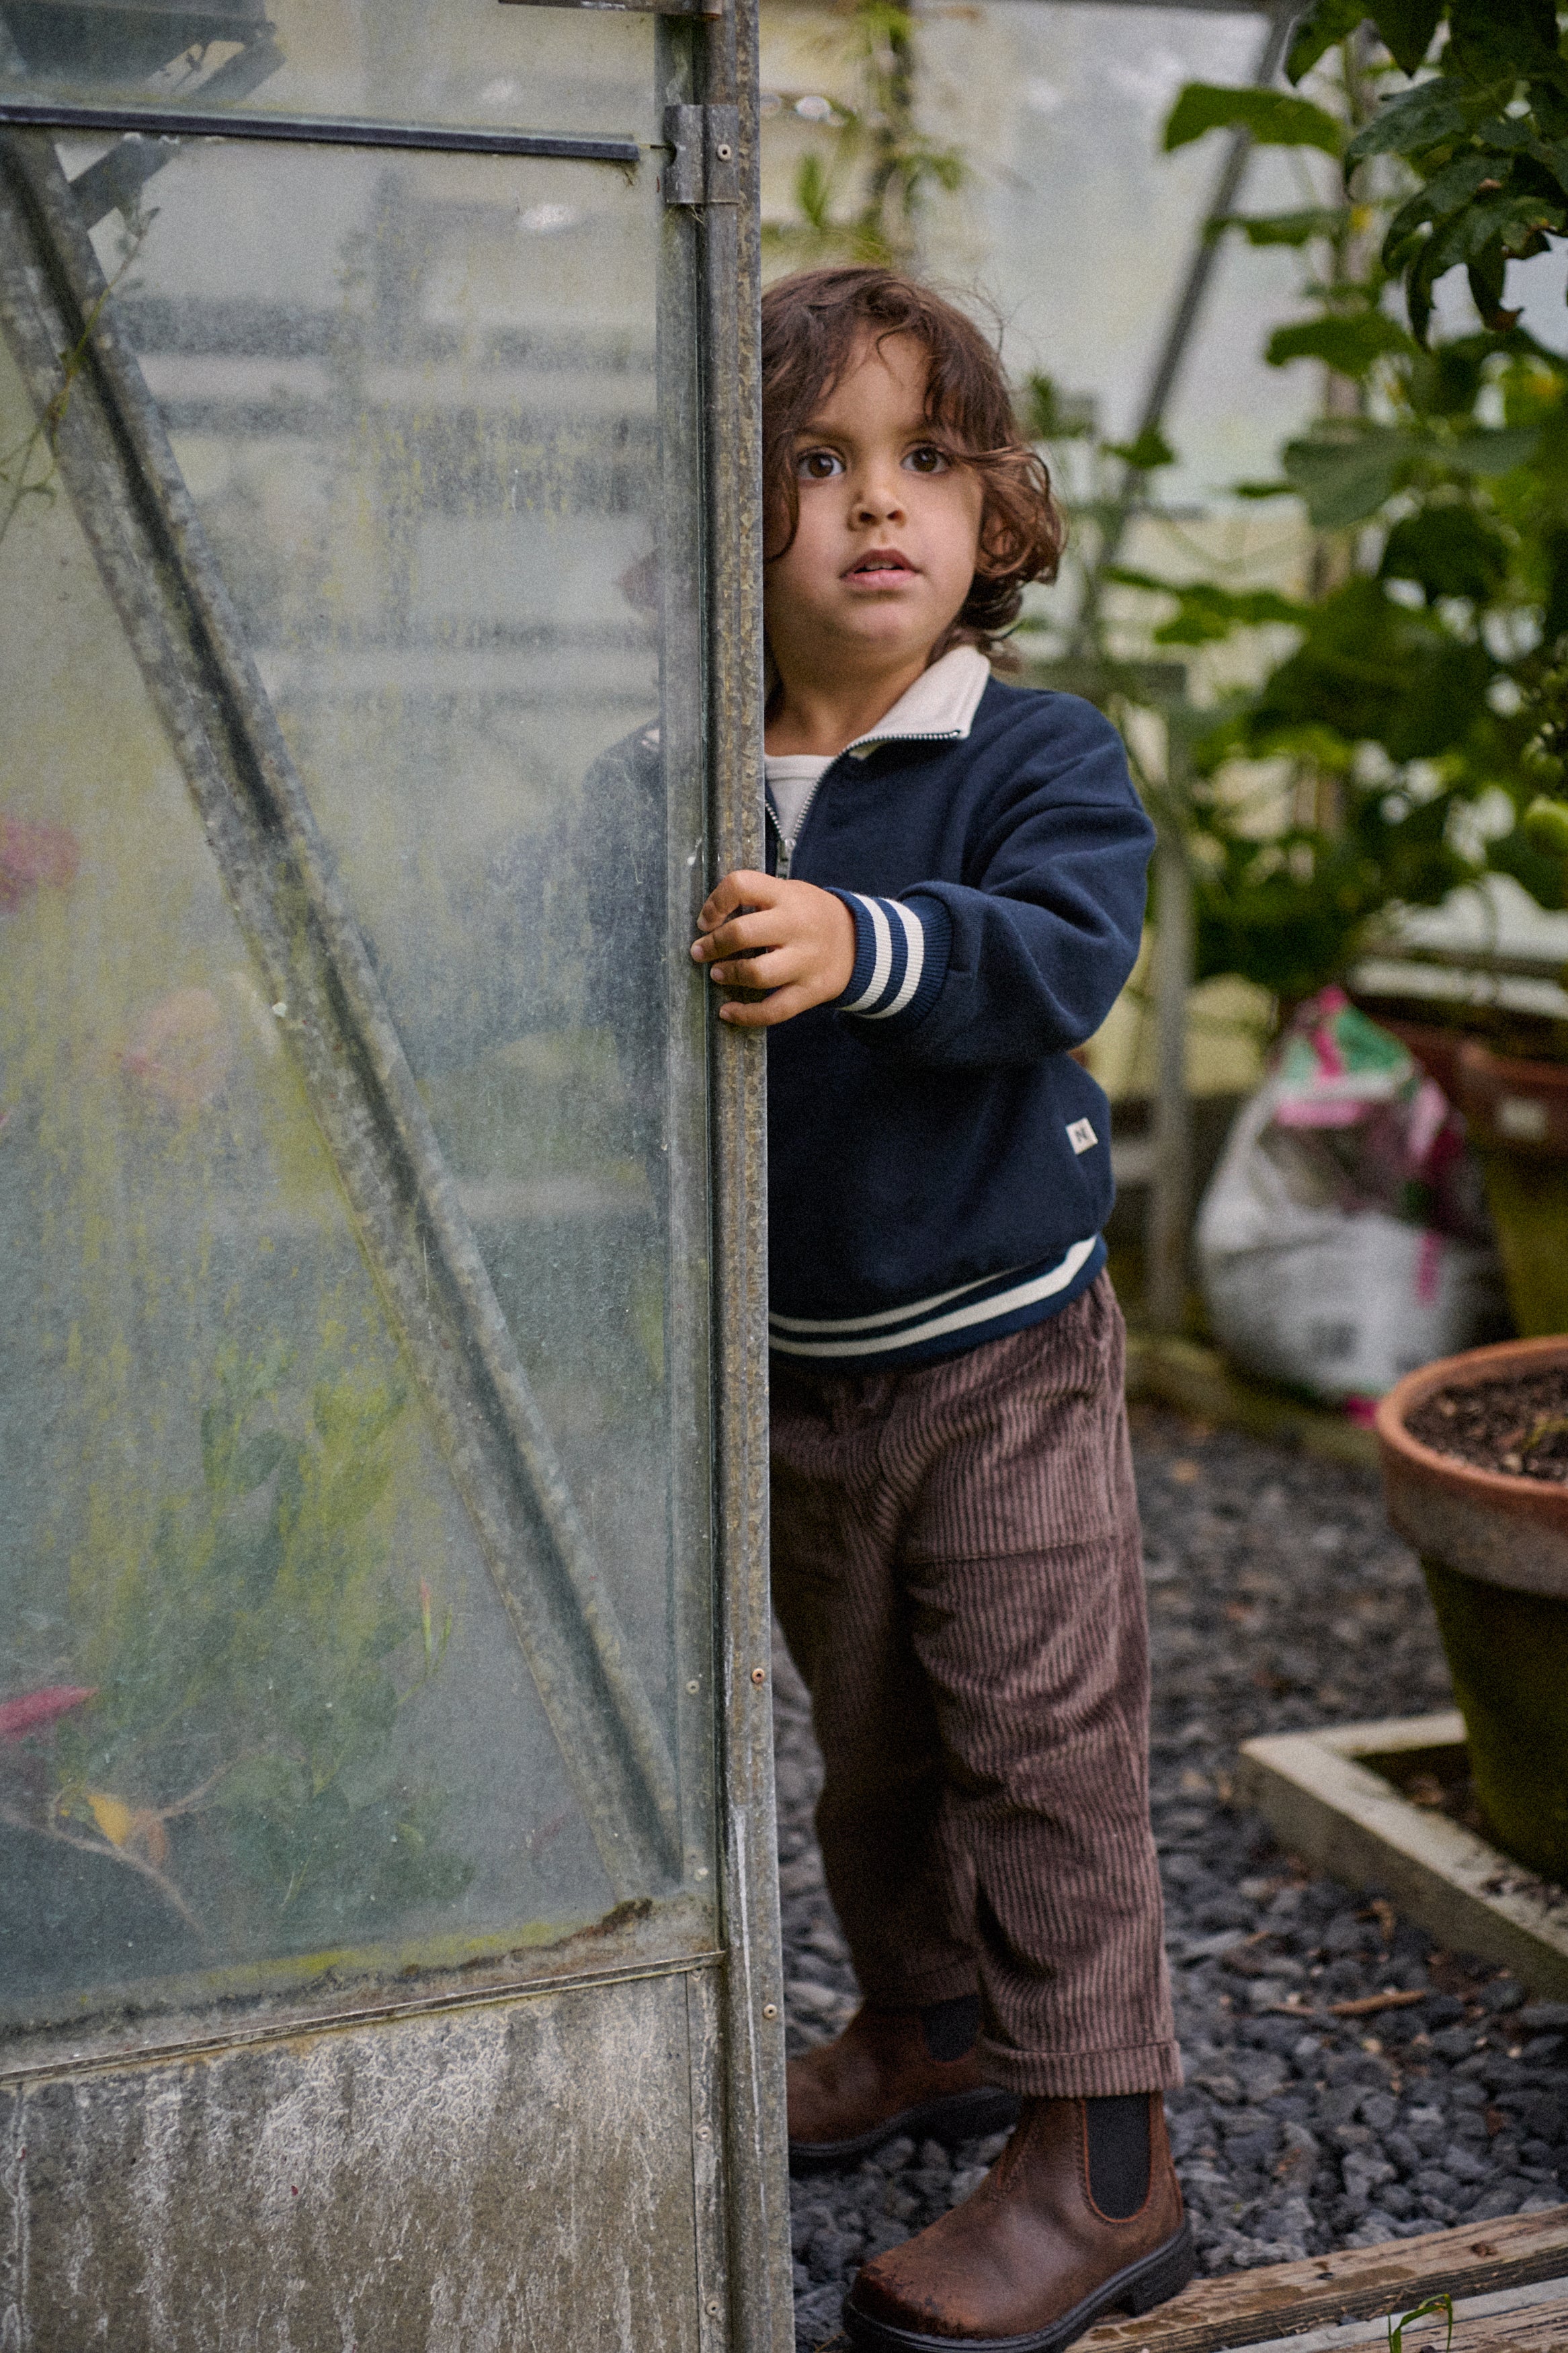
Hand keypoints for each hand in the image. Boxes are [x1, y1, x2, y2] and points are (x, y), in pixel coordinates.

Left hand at [691, 868, 855, 1027]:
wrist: (859, 943)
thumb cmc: (811, 916)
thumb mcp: (790, 893)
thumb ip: (757, 900)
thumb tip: (710, 921)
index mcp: (787, 896)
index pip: (741, 886)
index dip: (715, 903)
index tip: (706, 920)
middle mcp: (797, 926)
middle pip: (743, 933)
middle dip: (713, 945)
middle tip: (700, 951)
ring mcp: (805, 961)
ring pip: (757, 973)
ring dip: (729, 974)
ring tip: (717, 974)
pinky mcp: (810, 991)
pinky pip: (773, 1010)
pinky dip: (745, 1015)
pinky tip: (728, 1011)